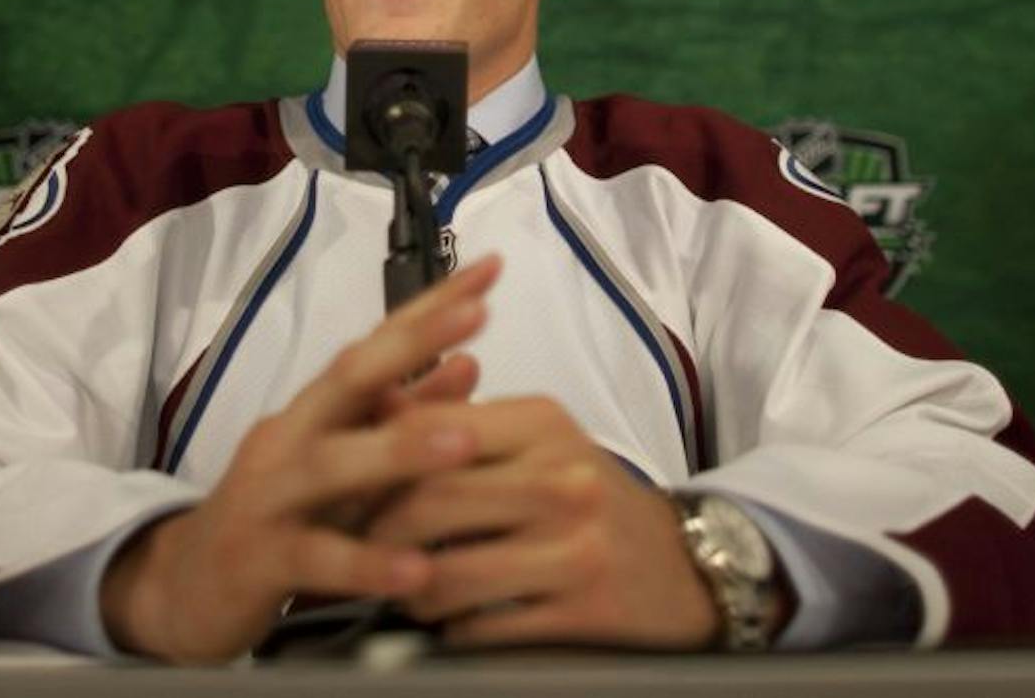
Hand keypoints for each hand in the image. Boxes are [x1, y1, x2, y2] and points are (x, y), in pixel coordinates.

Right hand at [100, 256, 499, 663]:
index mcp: (315, 410)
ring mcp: (268, 494)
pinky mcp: (258, 560)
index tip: (489, 268)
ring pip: (333, 464)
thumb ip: (402, 420)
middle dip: (415, 343)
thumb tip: (472, 362)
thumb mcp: (345, 466)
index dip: (431, 307)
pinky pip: (317, 558)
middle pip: (350, 378)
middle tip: (478, 314)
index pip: (376, 344)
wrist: (183, 588)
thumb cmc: (281, 518)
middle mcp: (289, 437)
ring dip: (400, 449)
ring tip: (466, 441)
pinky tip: (417, 569)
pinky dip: (367, 563)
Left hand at [366, 396, 724, 648]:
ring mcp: (575, 548)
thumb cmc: (590, 498)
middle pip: (429, 504)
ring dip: (409, 591)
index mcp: (542, 423)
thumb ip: (457, 424)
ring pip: (446, 574)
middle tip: (361, 550)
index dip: (375, 464)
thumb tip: (373, 405)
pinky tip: (450, 620)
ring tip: (403, 588)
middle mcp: (561, 479)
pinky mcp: (583, 611)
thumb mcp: (535, 442)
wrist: (683, 564)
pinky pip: (482, 627)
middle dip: (377, 536)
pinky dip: (451, 629)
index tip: (350, 487)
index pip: (431, 433)